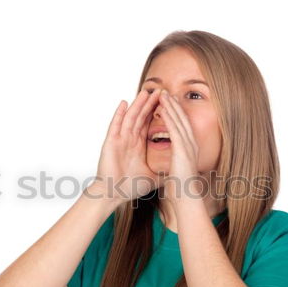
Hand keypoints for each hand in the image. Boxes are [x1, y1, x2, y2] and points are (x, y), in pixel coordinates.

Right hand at [86, 89, 162, 205]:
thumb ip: (163, 173)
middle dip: (150, 104)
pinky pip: (115, 126)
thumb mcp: (152, 178)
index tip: (166, 102)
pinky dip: (119, 114)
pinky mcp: (111, 143)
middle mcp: (128, 140)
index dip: (156, 113)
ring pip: (130, 118)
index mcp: (137, 146)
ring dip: (138, 105)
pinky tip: (124, 103)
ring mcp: (119, 140)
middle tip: (160, 91)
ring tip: (146, 91)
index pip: (148, 124)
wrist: (113, 195)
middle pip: (141, 117)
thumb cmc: (128, 187)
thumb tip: (177, 174)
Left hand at [158, 89, 202, 208]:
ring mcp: (188, 147)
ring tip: (164, 94)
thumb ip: (176, 165)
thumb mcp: (178, 173)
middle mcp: (191, 146)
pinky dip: (169, 117)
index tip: (169, 105)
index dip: (176, 115)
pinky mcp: (182, 149)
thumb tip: (173, 167)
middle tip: (167, 93)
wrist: (186, 200)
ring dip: (171, 107)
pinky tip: (164, 107)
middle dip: (174, 106)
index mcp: (189, 150)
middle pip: (183, 120)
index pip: (183, 128)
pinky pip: (175, 129)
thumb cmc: (181, 190)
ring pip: (179, 121)